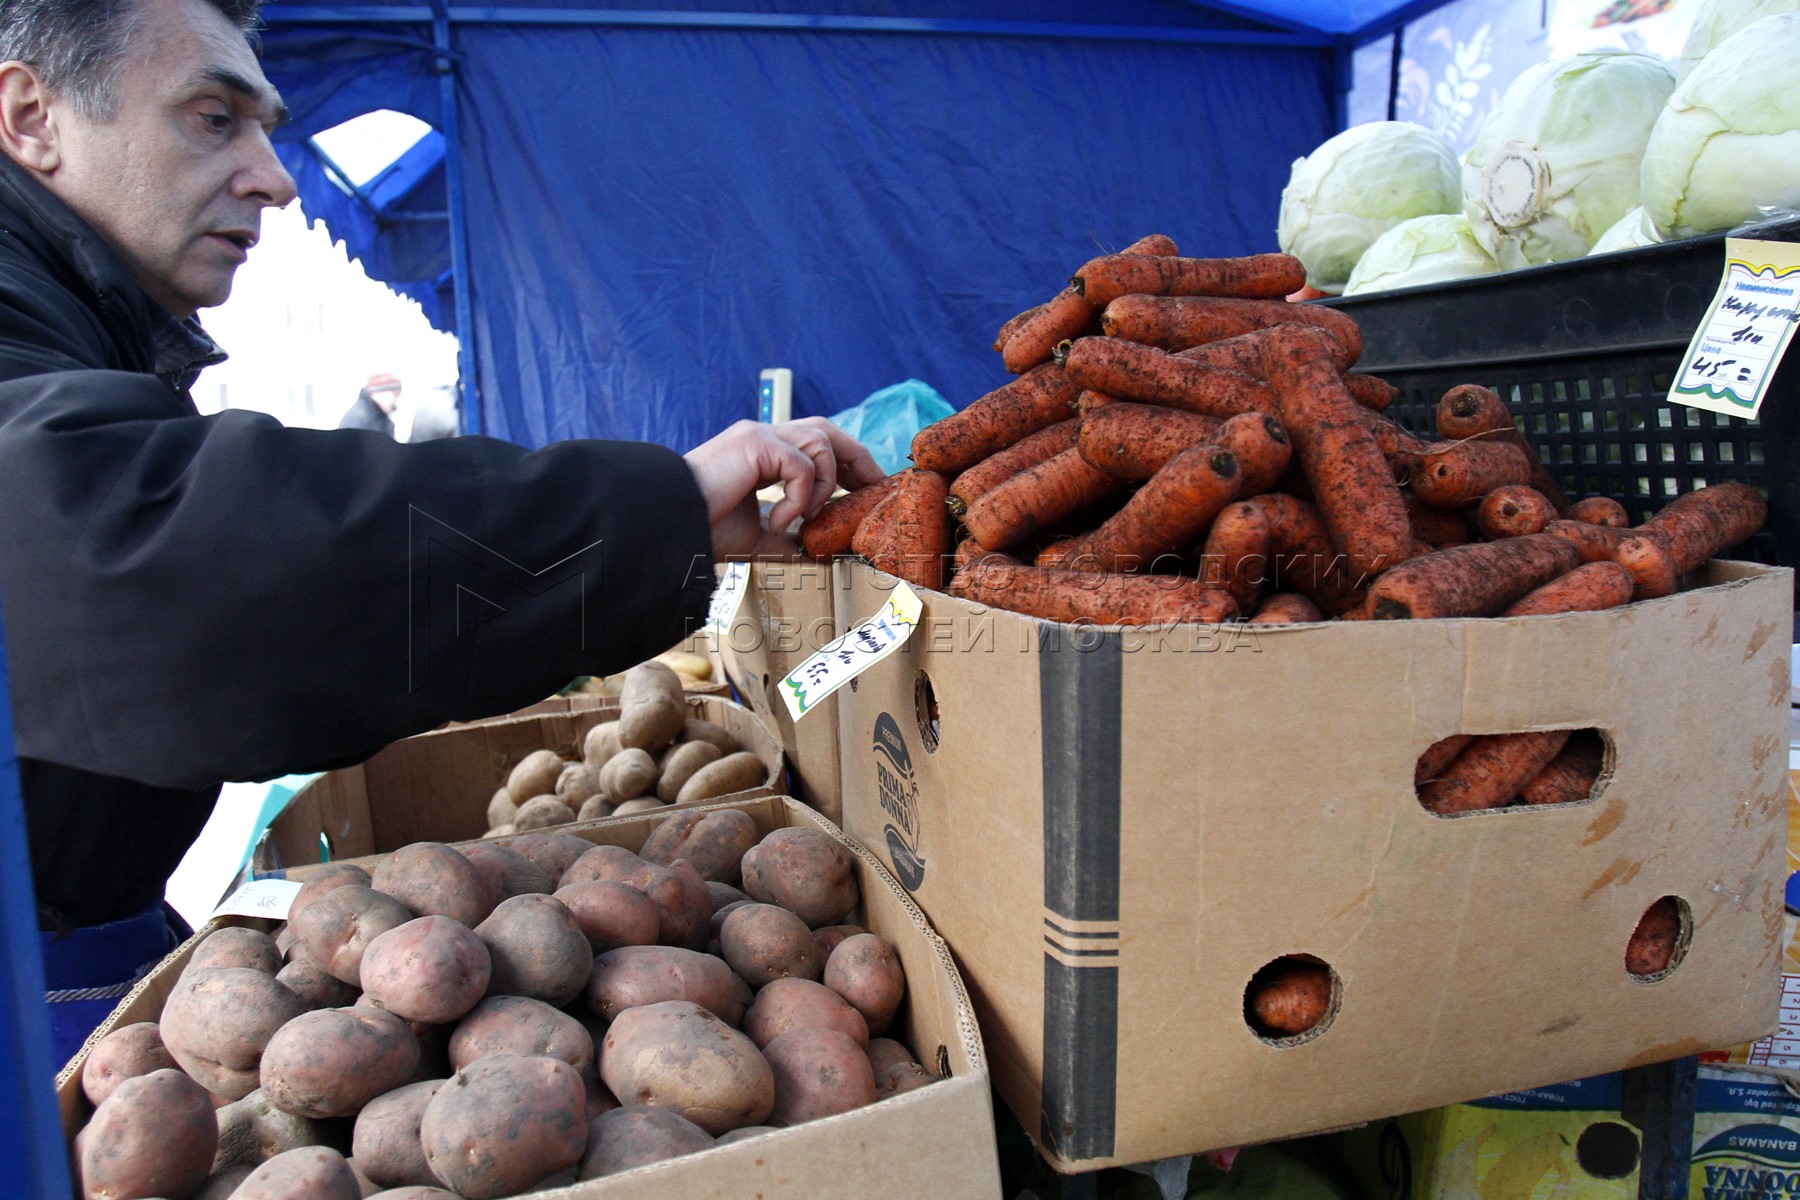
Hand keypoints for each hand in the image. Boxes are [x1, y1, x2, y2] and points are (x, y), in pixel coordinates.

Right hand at [684, 418, 885, 559]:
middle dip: (855, 456)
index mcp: (760, 452)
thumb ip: (786, 537)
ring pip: (820, 441)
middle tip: (872, 488)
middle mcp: (761, 436)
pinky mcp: (755, 442)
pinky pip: (800, 464)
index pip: (815, 443)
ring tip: (802, 519)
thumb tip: (817, 550)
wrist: (670, 524)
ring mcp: (758, 435)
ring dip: (822, 484)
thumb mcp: (755, 537)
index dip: (844, 461)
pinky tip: (779, 522)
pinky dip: (800, 496)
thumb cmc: (702, 529)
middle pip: (825, 428)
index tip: (863, 488)